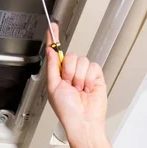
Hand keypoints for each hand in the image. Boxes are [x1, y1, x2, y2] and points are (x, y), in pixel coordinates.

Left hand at [45, 23, 107, 142]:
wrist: (82, 120)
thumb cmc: (66, 110)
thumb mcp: (52, 87)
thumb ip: (52, 67)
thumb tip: (50, 51)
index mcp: (57, 75)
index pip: (55, 53)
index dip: (54, 39)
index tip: (53, 27)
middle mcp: (70, 73)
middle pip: (70, 56)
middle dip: (69, 71)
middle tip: (69, 85)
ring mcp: (83, 74)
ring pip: (82, 61)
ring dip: (79, 77)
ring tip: (79, 90)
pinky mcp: (96, 76)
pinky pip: (93, 66)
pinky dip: (89, 78)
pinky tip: (87, 88)